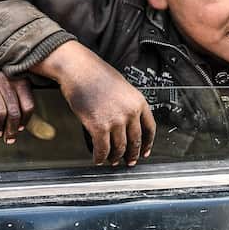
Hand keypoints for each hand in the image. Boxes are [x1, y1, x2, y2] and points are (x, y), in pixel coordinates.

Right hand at [0, 61, 34, 143]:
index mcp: (18, 80)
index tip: (20, 129)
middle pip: (14, 112)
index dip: (24, 121)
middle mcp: (5, 79)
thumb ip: (17, 103)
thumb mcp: (9, 89)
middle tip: (8, 138)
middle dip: (11, 129)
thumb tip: (19, 126)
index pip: (28, 105)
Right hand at [34, 42, 154, 165]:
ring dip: (115, 157)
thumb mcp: (121, 86)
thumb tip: (126, 121)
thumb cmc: (95, 73)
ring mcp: (115, 120)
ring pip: (119, 148)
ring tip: (112, 161)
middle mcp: (130, 112)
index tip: (145, 151)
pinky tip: (98, 159)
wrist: (78, 68)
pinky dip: (100, 157)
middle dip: (132, 155)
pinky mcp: (99, 126)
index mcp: (138, 101)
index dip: (148, 144)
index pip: (150, 128)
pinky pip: (102, 149)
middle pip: (135, 141)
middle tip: (129, 161)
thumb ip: (127, 104)